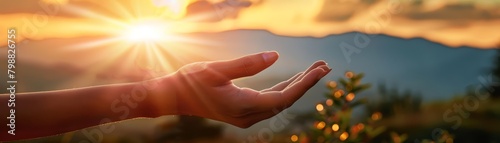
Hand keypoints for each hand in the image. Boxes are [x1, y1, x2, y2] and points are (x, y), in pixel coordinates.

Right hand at [157, 51, 330, 127]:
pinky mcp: (243, 112)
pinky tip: (294, 79)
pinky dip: (284, 89)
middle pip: (286, 100)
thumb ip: (247, 64)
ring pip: (280, 101)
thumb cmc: (192, 81)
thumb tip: (276, 56)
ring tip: (315, 70)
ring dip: (297, 85)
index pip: (284, 96)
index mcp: (244, 106)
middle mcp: (248, 116)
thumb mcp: (217, 69)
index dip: (305, 83)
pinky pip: (270, 101)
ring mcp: (246, 116)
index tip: (320, 69)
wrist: (174, 97)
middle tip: (325, 66)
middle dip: (307, 83)